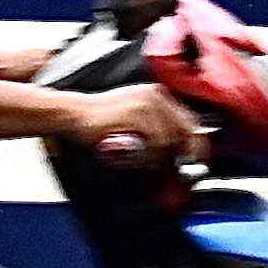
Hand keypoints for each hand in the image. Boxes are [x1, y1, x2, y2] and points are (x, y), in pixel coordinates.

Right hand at [65, 83, 208, 170]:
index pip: (191, 122)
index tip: (194, 162)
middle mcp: (156, 95)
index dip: (195, 145)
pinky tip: (132, 154)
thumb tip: (181, 159)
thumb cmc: (99, 122)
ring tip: (138, 158)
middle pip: (185, 131)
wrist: (72, 115)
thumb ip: (159, 136)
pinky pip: (155, 143)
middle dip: (181, 155)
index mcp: (157, 95)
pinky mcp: (137, 113)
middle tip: (174, 172)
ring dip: (157, 157)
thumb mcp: (134, 123)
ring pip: (170, 140)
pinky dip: (147, 155)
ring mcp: (147, 102)